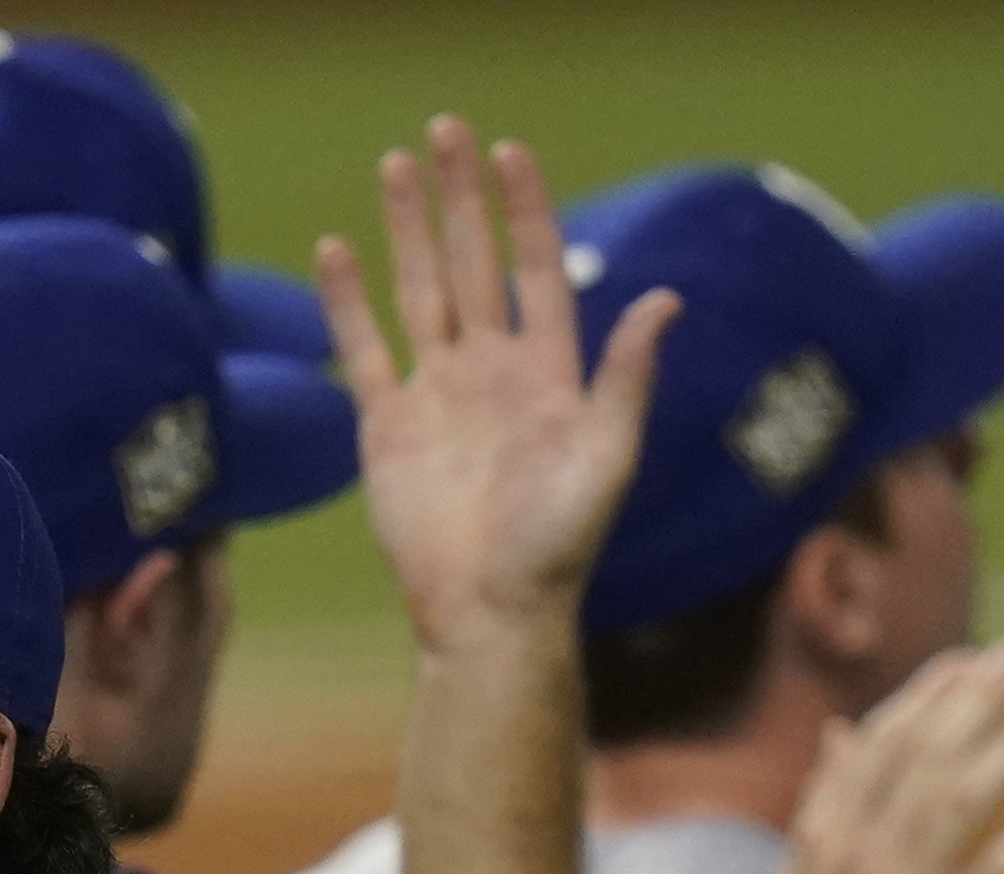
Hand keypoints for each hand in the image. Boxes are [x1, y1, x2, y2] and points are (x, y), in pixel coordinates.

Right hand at [311, 121, 679, 650]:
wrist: (488, 613)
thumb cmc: (558, 548)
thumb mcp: (607, 459)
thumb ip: (626, 378)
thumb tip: (665, 301)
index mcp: (550, 376)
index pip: (537, 271)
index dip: (526, 212)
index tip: (510, 153)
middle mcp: (494, 373)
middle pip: (476, 264)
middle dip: (461, 198)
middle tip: (446, 130)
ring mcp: (439, 395)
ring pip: (422, 290)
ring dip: (408, 229)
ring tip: (395, 163)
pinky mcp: (387, 425)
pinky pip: (366, 348)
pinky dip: (348, 300)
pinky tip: (338, 248)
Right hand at [763, 639, 1003, 873]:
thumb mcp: (800, 868)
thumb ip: (824, 798)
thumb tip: (843, 731)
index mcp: (826, 828)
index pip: (882, 742)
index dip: (927, 695)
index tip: (968, 661)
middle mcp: (861, 849)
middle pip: (926, 756)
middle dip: (979, 699)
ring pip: (962, 799)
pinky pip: (997, 872)